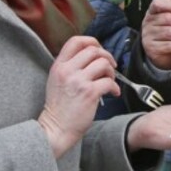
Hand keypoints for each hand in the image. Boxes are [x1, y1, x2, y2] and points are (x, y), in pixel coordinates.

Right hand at [38, 36, 118, 157]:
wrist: (56, 129)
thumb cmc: (59, 107)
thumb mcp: (57, 80)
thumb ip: (70, 67)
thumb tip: (92, 57)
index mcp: (59, 65)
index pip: (76, 41)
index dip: (92, 41)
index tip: (99, 49)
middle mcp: (68, 70)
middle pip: (94, 50)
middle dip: (107, 56)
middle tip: (111, 66)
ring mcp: (79, 81)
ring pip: (103, 63)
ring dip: (111, 71)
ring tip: (110, 81)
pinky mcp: (89, 93)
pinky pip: (109, 81)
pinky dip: (115, 87)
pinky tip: (113, 93)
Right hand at [141, 0, 170, 69]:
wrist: (159, 52)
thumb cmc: (165, 31)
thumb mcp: (169, 17)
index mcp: (152, 12)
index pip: (158, 3)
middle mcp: (148, 22)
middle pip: (168, 18)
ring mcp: (148, 36)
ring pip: (170, 32)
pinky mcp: (152, 48)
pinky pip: (170, 45)